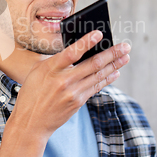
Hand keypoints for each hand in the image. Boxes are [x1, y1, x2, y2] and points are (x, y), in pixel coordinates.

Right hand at [10, 30, 130, 137]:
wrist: (30, 122)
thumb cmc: (32, 93)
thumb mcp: (37, 71)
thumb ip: (55, 61)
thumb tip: (77, 50)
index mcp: (50, 69)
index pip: (72, 52)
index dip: (86, 42)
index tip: (99, 34)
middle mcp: (63, 81)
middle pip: (93, 64)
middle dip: (112, 53)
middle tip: (126, 46)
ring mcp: (72, 93)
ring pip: (98, 75)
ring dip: (115, 65)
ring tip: (126, 57)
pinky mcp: (78, 102)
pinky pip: (96, 87)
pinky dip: (107, 79)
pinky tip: (115, 72)